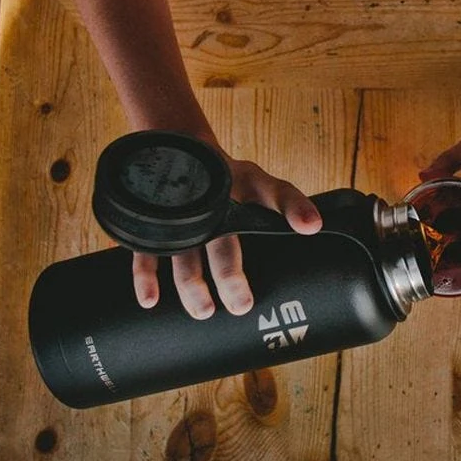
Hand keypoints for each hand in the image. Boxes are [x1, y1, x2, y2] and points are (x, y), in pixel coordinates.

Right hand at [133, 154, 321, 318]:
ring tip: (203, 310)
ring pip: (185, 250)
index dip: (295, 207)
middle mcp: (215, 195)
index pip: (277, 192)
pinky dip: (145, 276)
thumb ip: (288, 208)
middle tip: (240, 304)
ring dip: (192, 283)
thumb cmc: (234, 181)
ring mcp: (183, 208)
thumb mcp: (263, 188)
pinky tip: (150, 300)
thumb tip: (315, 228)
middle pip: (223, 238)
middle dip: (230, 274)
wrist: (185, 149)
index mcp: (248, 184)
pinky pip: (147, 249)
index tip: (310, 226)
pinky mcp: (156, 221)